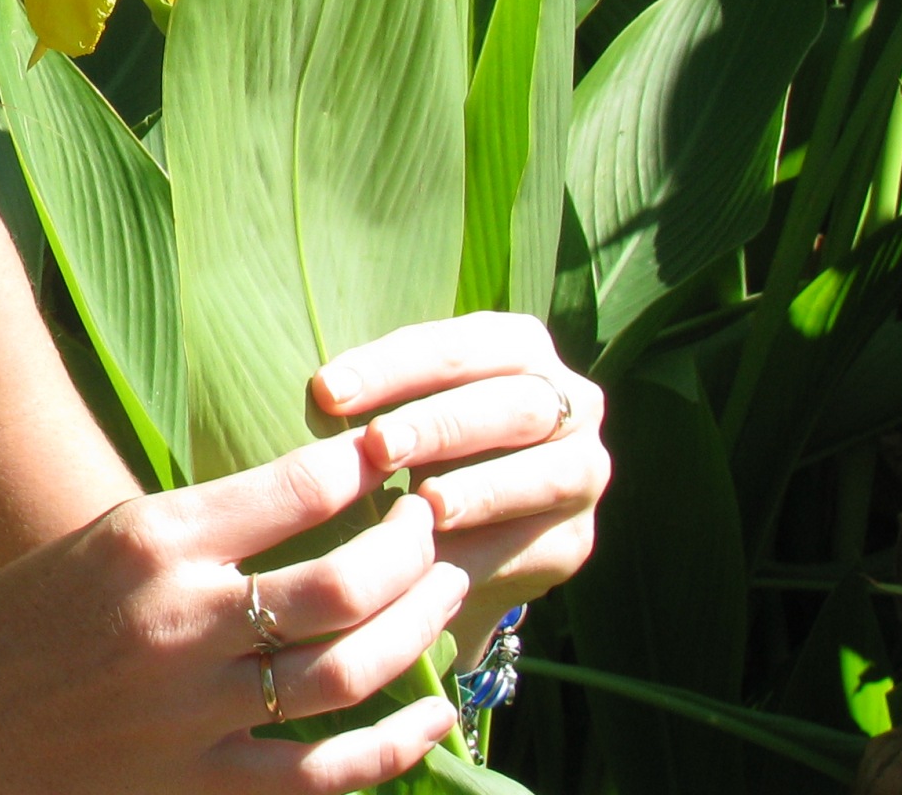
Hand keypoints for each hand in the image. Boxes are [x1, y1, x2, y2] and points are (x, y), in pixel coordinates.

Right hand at [0, 432, 465, 794]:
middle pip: (344, 581)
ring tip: (445, 592)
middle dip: (409, 548)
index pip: (292, 488)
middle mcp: (183, 620)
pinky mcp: (202, 784)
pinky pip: (327, 771)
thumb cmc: (5, 627)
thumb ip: (186, 530)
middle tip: (433, 525)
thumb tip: (290, 504)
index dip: (358, 468)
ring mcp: (197, 711)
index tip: (386, 455)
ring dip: (416, 628)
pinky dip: (394, 744)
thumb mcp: (88, 543)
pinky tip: (431, 715)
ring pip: (351, 671)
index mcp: (148, 539)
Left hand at [311, 312, 608, 657]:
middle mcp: (569, 401)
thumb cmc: (416, 446)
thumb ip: (374, 399)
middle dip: (440, 424)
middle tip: (377, 445)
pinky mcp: (576, 541)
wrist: (463, 535)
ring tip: (421, 504)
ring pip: (544, 473)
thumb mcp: (400, 410)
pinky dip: (488, 549)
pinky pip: (539, 543)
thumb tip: (318, 396)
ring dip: (480, 488)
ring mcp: (583, 472)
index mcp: (518, 347)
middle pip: (512, 404)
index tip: (327, 391)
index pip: (456, 346)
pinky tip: (441, 555)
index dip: (392, 367)